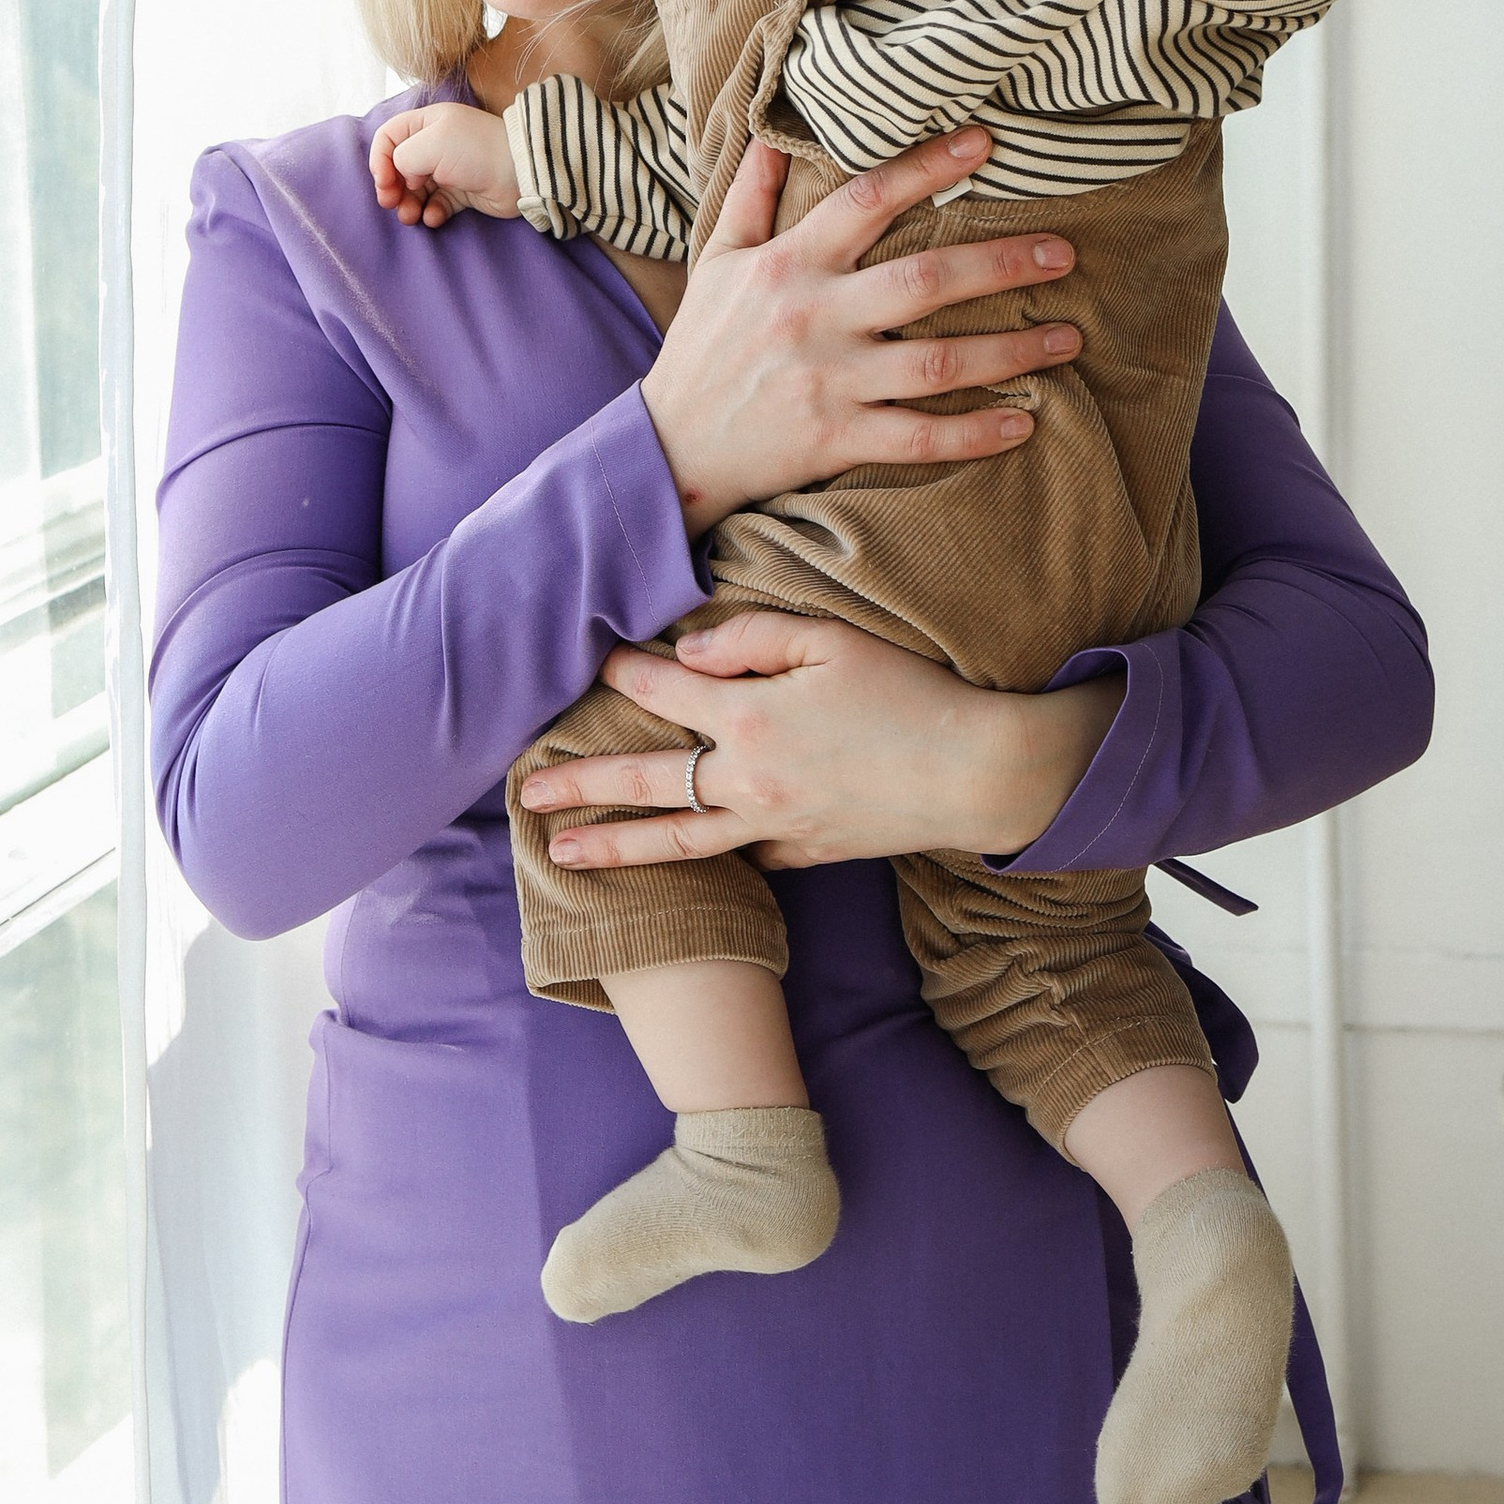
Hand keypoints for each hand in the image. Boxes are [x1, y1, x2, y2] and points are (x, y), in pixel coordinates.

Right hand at [370, 102, 522, 228]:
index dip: (379, 160)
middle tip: (391, 203)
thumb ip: (402, 157)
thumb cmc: (475, 151)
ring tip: (410, 216)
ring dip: (408, 204)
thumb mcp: (430, 144)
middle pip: (399, 167)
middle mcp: (436, 144)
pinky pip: (436, 204)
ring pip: (416, 190)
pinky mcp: (462, 192)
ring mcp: (449, 169)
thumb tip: (403, 176)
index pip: (388, 137)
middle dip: (392, 187)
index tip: (384, 182)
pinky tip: (435, 217)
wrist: (521, 172)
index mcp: (427, 123)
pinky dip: (431, 212)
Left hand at [511, 610, 1121, 872]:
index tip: (591, 662)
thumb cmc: (909, 694)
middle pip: (648, 783)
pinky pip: (745, 860)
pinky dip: (708, 865)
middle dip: (582, 786)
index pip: (665, 690)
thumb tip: (688, 652)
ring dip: (617, 847)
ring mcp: (774, 826)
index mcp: (752, 717)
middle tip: (527, 794)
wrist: (975, 773)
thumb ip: (753, 638)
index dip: (624, 673)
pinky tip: (683, 866)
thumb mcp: (833, 639)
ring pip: (679, 842)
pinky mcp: (806, 854)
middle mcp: (749, 779)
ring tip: (564, 856)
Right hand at [636, 126, 1083, 533]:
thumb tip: (775, 134)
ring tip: (1069, 337)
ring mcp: (829, 381)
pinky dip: (973, 434)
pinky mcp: (836, 439)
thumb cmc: (702, 347)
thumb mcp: (717, 262)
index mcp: (789, 264)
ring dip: (1011, 351)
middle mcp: (815, 316)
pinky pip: (918, 437)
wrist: (667, 448)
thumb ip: (752, 197)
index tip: (984, 144)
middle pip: (924, 282)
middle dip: (1001, 264)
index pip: (866, 200)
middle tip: (1065, 254)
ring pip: (938, 363)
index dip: (927, 167)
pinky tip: (1023, 423)